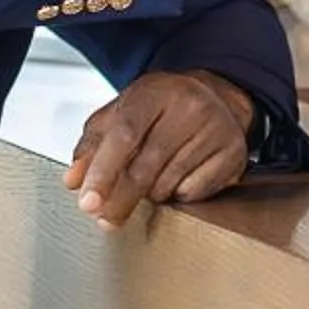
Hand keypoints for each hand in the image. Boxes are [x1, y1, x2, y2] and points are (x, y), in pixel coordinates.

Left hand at [64, 71, 254, 229]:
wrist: (216, 96)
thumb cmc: (163, 107)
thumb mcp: (121, 113)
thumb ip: (93, 145)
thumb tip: (74, 179)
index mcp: (156, 91)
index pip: (124, 134)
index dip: (103, 171)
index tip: (89, 202)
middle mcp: (190, 107)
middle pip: (146, 167)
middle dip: (120, 199)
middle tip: (104, 216)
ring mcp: (216, 130)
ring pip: (168, 184)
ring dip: (150, 194)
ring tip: (151, 178)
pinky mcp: (234, 154)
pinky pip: (194, 193)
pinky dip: (177, 194)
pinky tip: (177, 177)